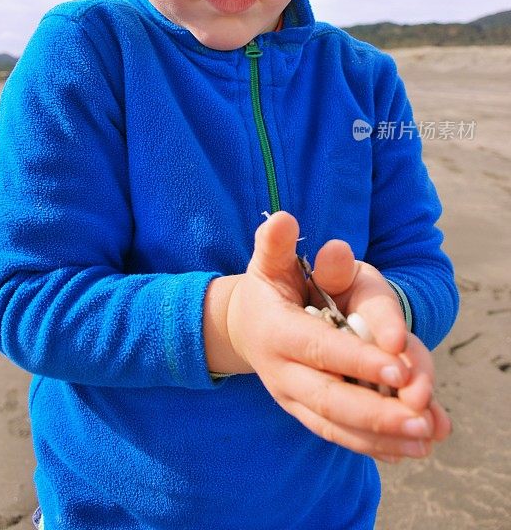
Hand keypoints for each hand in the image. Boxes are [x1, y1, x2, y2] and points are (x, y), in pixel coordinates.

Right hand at [226, 211, 450, 462]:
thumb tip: (285, 221)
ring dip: (382, 435)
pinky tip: (410, 448)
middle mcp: (282, 370)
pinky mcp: (305, 413)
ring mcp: (292, 396)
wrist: (244, 325)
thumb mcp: (271, 260)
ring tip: (425, 437)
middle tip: (420, 417)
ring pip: (335, 424)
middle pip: (328, 398)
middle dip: (376, 411)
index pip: (317, 347)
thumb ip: (279, 244)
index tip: (398, 365)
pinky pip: (337, 435)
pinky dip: (374, 445)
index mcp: (275, 329)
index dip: (356, 358)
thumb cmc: (271, 285)